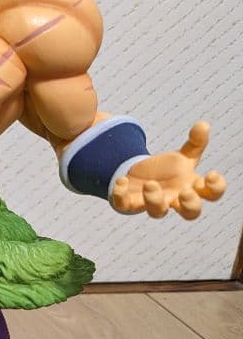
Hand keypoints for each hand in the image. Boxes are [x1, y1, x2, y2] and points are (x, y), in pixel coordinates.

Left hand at [110, 122, 225, 219]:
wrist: (138, 177)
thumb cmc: (167, 170)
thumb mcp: (183, 156)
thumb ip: (196, 142)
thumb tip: (203, 124)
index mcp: (191, 188)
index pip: (212, 194)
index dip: (216, 188)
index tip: (210, 174)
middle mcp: (174, 200)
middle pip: (191, 213)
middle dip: (190, 204)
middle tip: (184, 192)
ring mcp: (152, 204)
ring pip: (157, 212)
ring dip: (155, 200)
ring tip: (150, 183)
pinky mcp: (129, 204)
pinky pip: (124, 205)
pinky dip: (121, 195)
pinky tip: (122, 180)